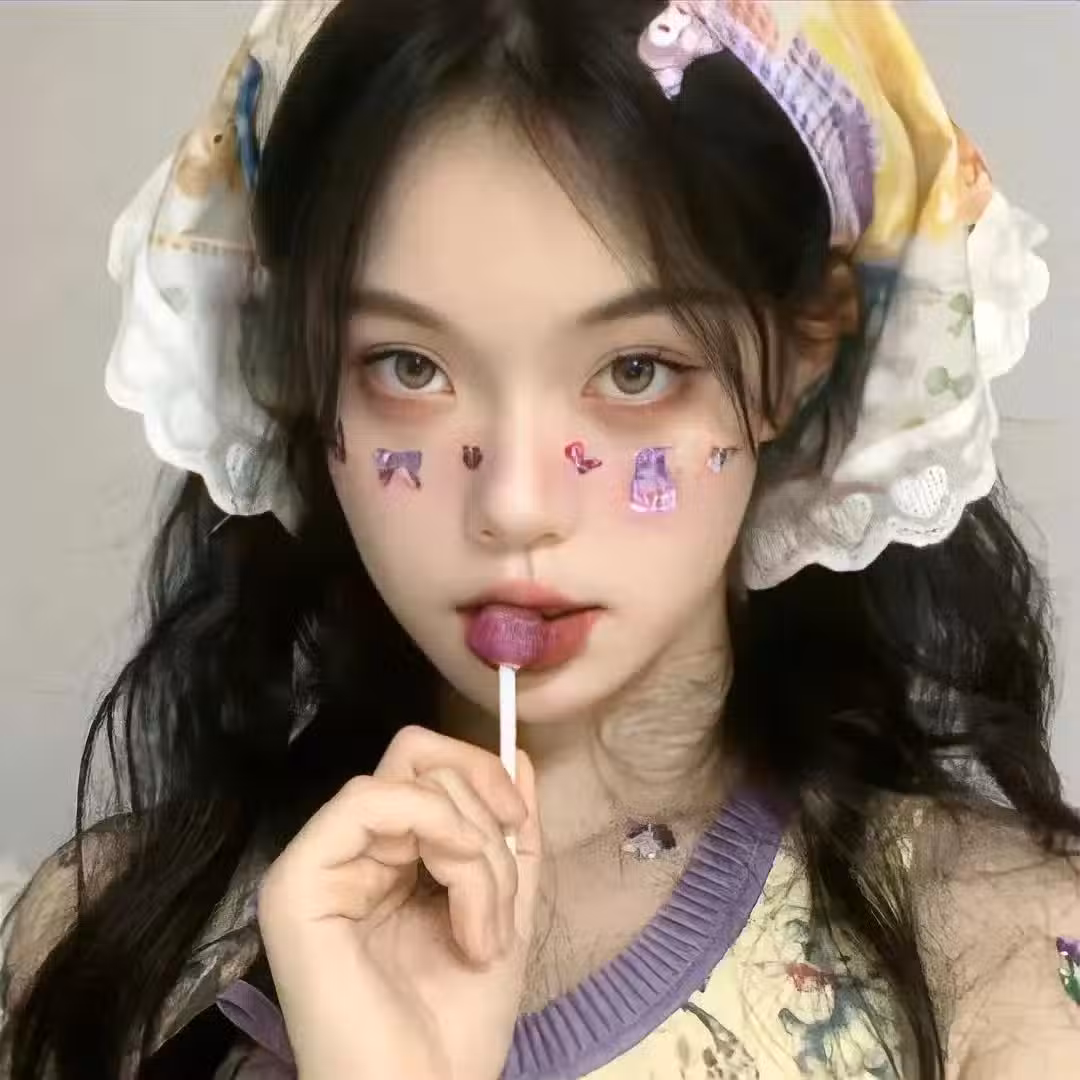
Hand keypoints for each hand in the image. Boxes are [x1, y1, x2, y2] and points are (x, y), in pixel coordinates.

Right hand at [256, 725, 542, 1079]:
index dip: (483, 776)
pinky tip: (459, 908)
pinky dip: (437, 834)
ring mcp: (317, 863)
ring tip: (481, 933)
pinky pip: (369, 801)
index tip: (520, 824)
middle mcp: (348, 851)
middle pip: (416, 759)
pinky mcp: (297, 881)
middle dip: (481, 814)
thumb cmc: (459, 1025)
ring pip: (408, 785)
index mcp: (388, 857)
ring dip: (472, 852)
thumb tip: (523, 757)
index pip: (427, 769)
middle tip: (501, 892)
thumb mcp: (506, 910)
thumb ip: (514, 835)